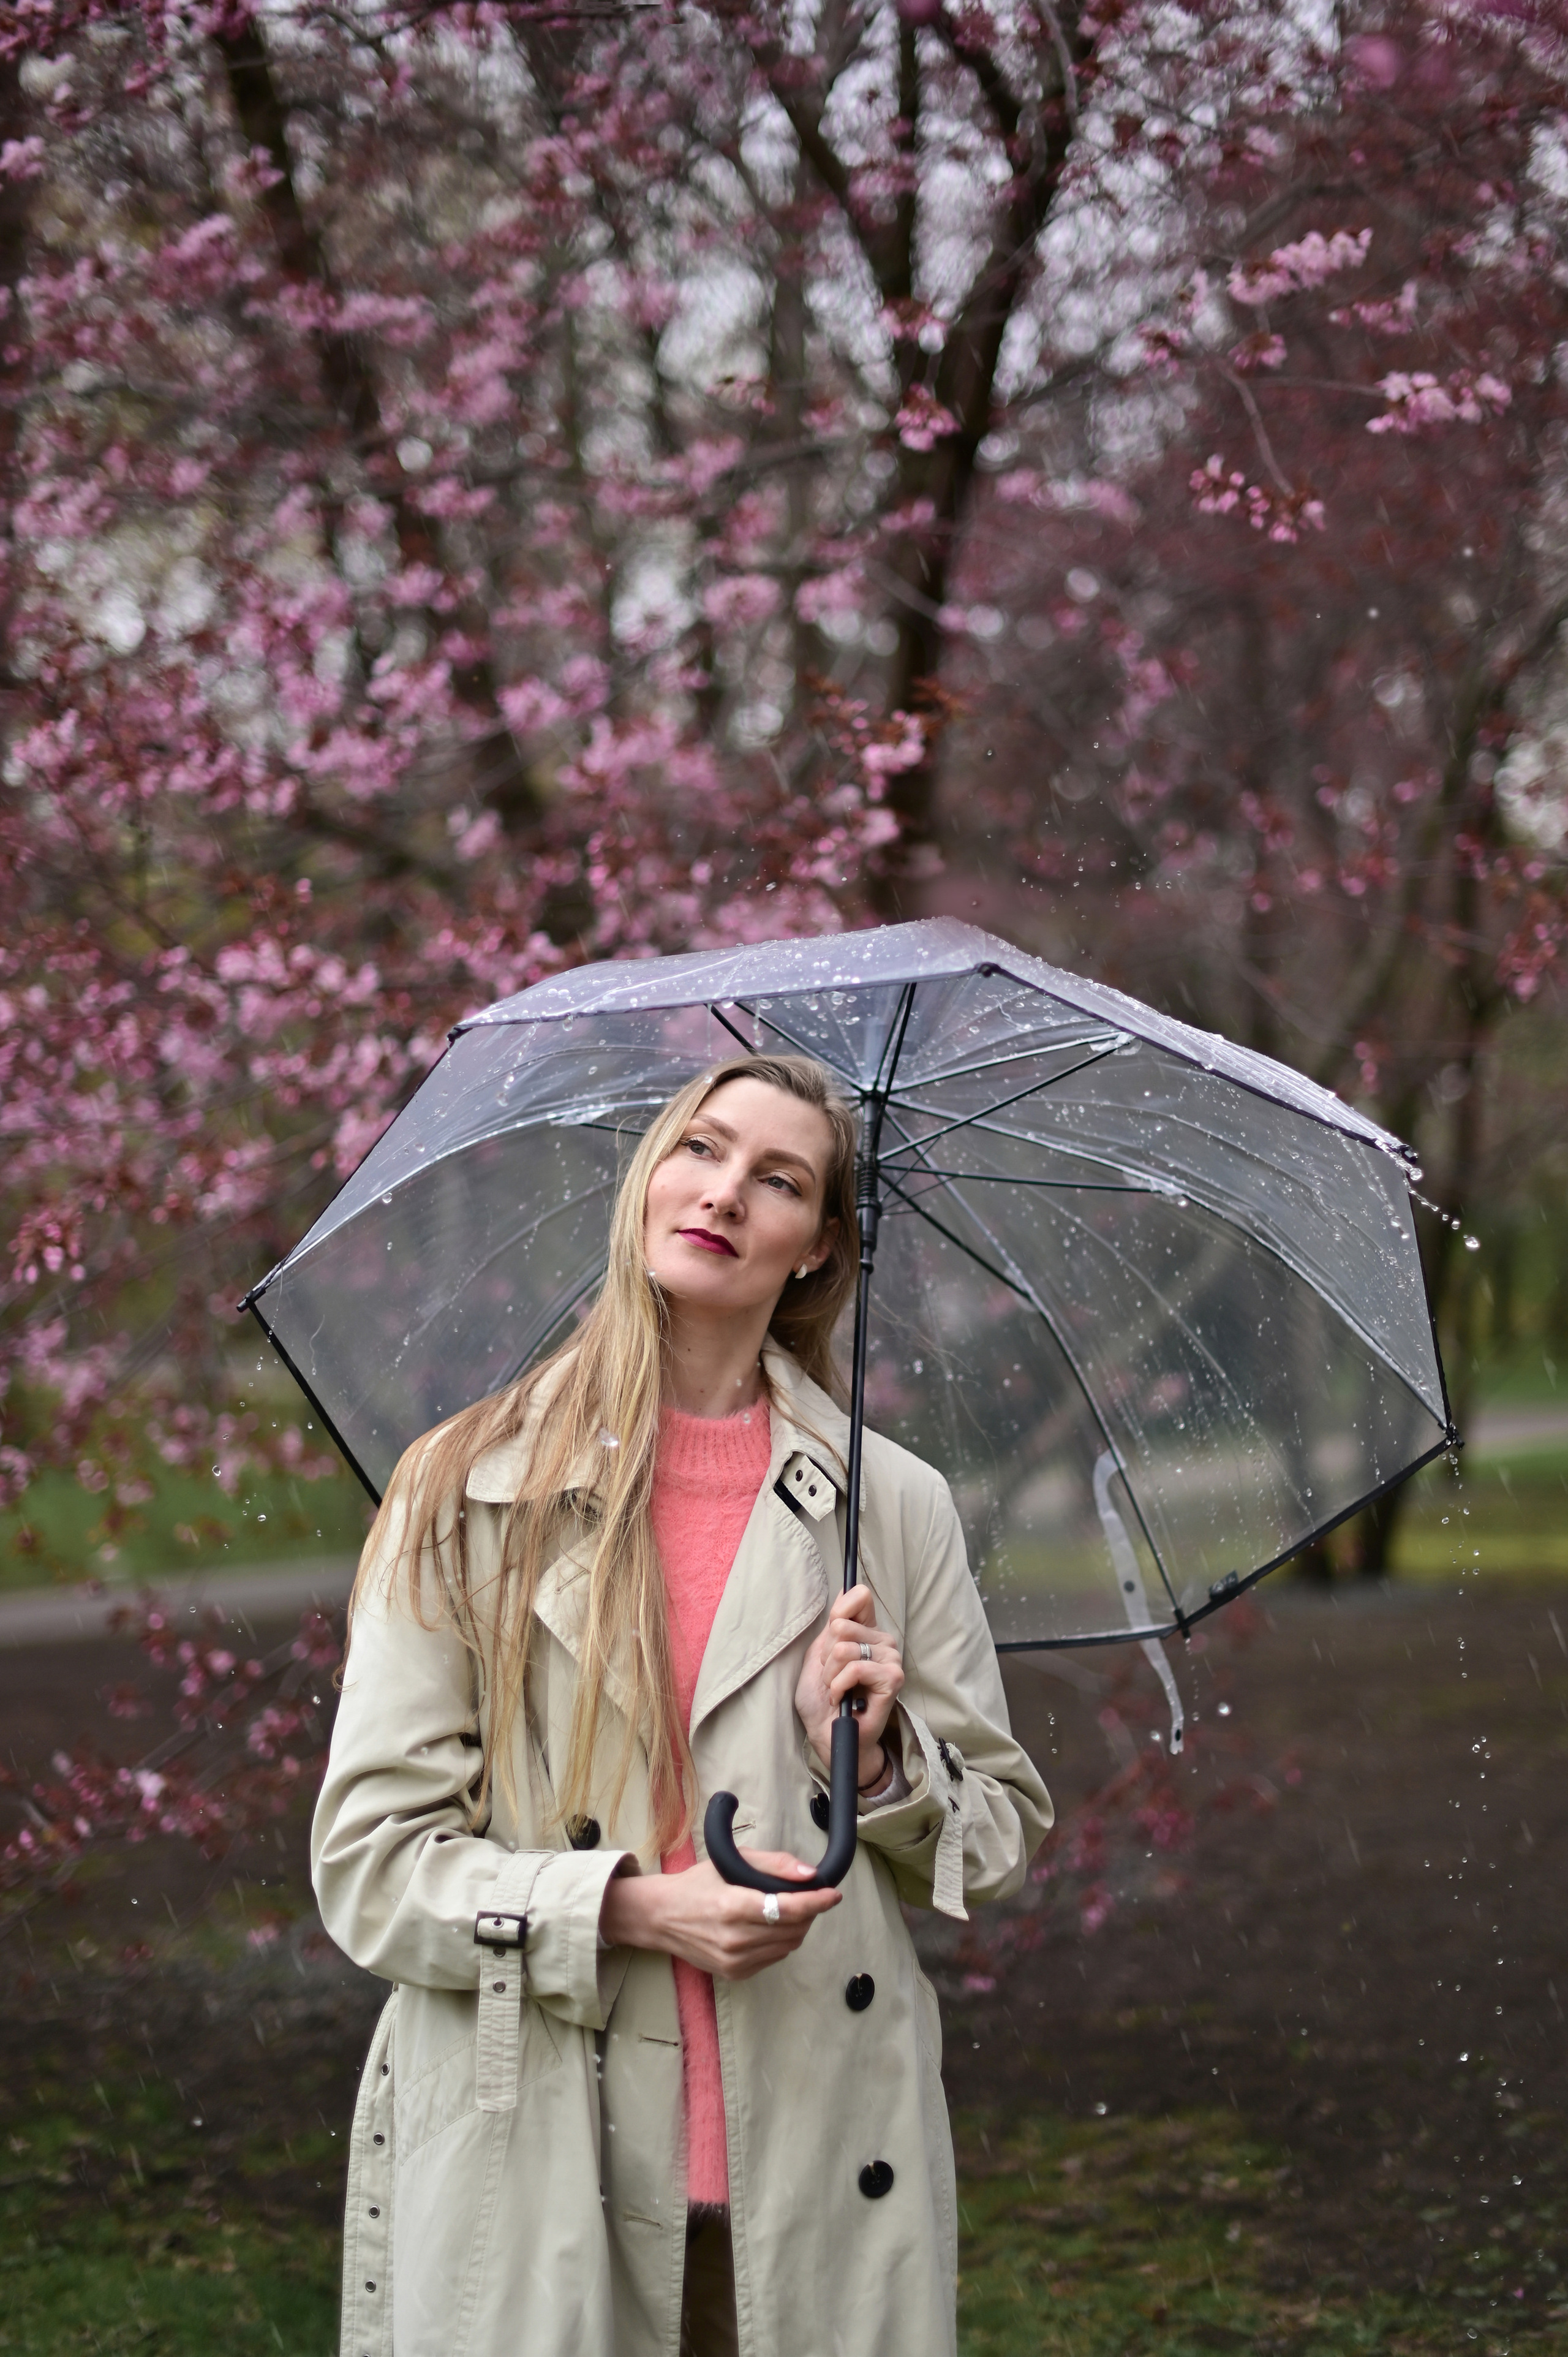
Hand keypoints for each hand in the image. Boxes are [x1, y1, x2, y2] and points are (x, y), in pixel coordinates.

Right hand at [598, 1851, 840, 1980]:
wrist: (661, 1917)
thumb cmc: (696, 1884)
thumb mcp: (732, 1861)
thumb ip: (773, 1864)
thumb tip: (809, 1875)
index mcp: (733, 1907)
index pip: (789, 1909)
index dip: (816, 1902)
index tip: (832, 1893)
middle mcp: (735, 1939)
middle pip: (793, 1929)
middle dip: (809, 1912)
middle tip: (809, 1897)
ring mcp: (734, 1961)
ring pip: (787, 1946)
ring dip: (798, 1928)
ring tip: (791, 1910)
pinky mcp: (734, 1973)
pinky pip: (773, 1958)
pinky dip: (781, 1942)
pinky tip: (772, 1927)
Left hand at [794, 1584, 903, 1785]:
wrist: (828, 1734)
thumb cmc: (822, 1699)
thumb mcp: (819, 1654)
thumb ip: (834, 1623)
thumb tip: (847, 1589)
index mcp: (866, 1631)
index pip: (859, 1597)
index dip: (837, 1614)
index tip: (830, 1641)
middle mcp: (883, 1641)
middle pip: (841, 1625)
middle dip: (826, 1655)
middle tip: (833, 1676)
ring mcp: (891, 1659)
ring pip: (846, 1648)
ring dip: (831, 1674)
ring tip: (837, 1689)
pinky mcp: (893, 1679)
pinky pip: (856, 1667)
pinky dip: (840, 1686)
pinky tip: (844, 1699)